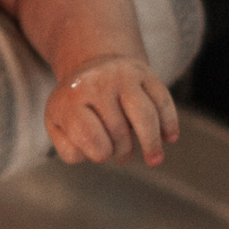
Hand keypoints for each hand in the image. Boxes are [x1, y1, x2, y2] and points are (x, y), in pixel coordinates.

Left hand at [46, 57, 179, 166]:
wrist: (92, 68)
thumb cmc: (77, 106)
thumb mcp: (58, 126)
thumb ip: (68, 148)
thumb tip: (98, 153)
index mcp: (70, 100)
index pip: (91, 139)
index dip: (100, 154)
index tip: (102, 153)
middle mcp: (95, 83)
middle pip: (119, 131)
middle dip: (123, 150)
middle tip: (120, 154)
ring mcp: (122, 76)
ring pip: (144, 116)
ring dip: (151, 143)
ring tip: (153, 160)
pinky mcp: (145, 73)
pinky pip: (163, 101)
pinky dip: (169, 123)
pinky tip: (169, 138)